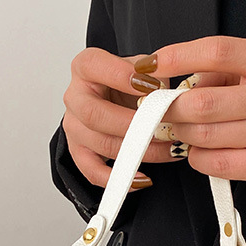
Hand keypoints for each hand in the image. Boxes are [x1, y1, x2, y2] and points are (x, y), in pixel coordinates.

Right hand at [62, 48, 177, 189]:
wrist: (117, 99)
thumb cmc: (129, 84)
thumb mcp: (143, 69)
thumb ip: (155, 73)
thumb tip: (171, 91)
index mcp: (86, 67)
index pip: (94, 66)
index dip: (121, 77)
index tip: (151, 86)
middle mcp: (75, 97)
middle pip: (94, 114)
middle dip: (133, 125)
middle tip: (162, 129)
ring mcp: (74, 126)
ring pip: (100, 143)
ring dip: (138, 151)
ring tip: (168, 150)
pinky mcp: (79, 151)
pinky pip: (92, 171)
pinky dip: (118, 179)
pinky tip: (142, 178)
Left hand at [132, 36, 245, 189]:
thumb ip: (223, 71)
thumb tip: (176, 83)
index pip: (219, 52)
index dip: (179, 57)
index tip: (152, 66)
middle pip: (205, 102)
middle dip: (173, 109)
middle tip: (162, 112)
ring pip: (208, 135)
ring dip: (183, 135)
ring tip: (182, 132)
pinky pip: (218, 163)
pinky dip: (198, 158)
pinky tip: (200, 152)